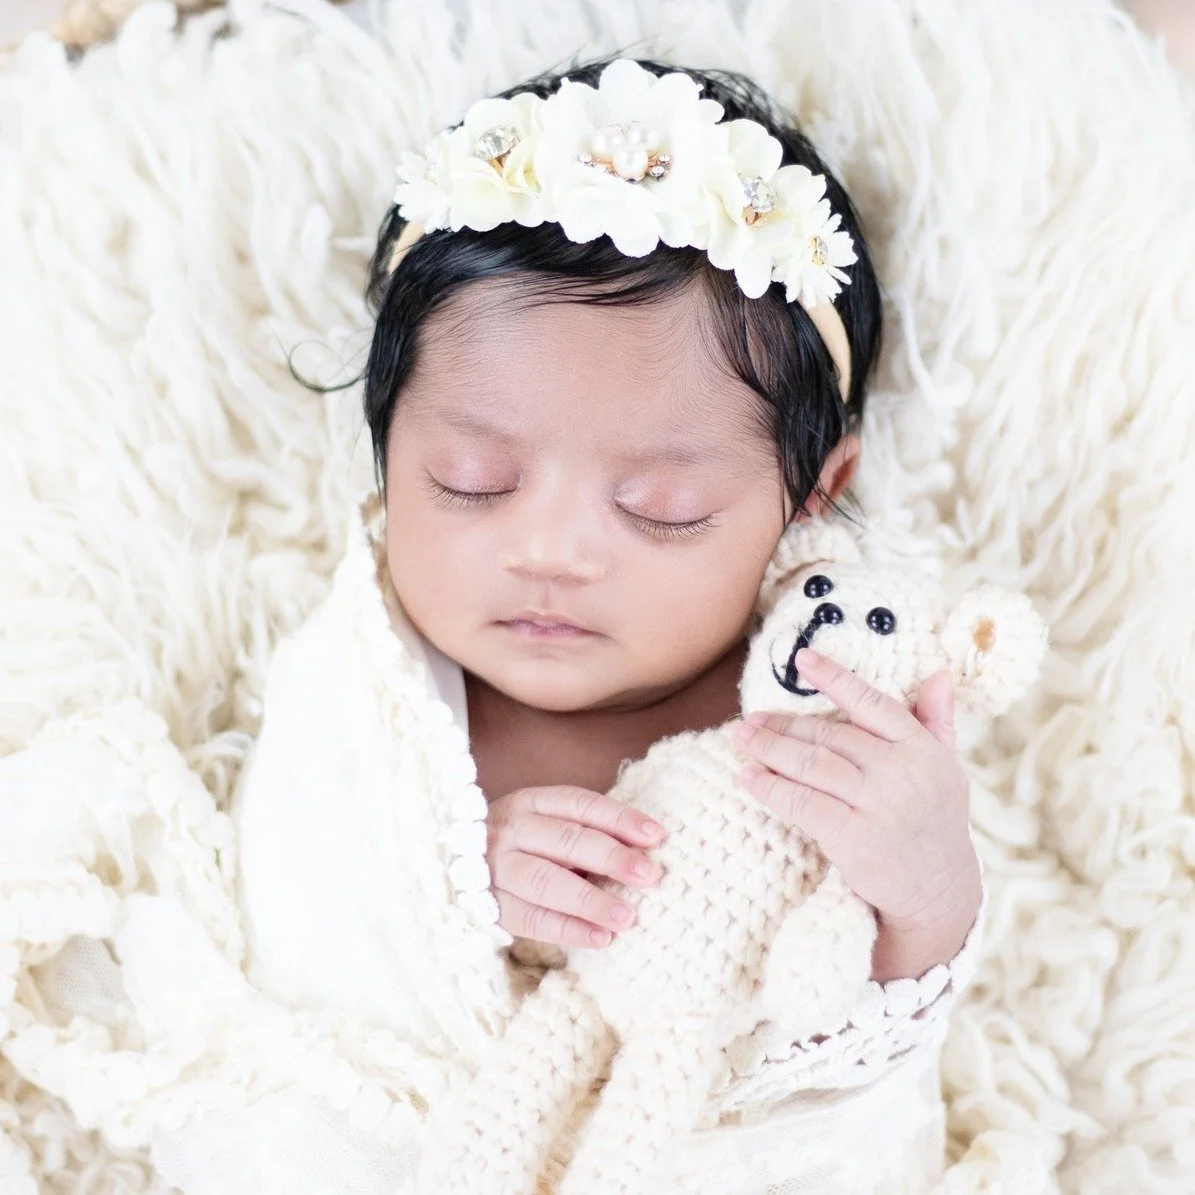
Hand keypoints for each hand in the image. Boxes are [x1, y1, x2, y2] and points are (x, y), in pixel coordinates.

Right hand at [487, 785, 667, 949]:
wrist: (455, 865)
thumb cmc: (525, 846)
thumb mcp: (548, 826)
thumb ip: (588, 833)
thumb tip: (646, 849)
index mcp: (531, 803)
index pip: (580, 805)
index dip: (619, 818)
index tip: (656, 835)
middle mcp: (512, 830)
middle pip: (566, 841)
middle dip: (611, 857)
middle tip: (650, 875)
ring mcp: (497, 869)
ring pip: (546, 882)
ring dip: (590, 900)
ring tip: (628, 917)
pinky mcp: (490, 906)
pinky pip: (532, 919)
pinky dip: (569, 930)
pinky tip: (601, 938)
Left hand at [733, 649, 981, 947]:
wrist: (939, 893)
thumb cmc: (935, 822)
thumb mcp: (944, 769)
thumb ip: (936, 721)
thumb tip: (938, 673)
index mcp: (921, 748)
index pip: (872, 703)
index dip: (835, 679)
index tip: (802, 659)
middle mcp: (901, 771)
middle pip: (829, 736)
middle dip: (784, 726)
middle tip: (750, 719)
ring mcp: (878, 805)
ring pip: (810, 765)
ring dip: (769, 750)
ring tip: (742, 740)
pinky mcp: (854, 838)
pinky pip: (801, 803)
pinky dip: (770, 788)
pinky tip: (749, 778)